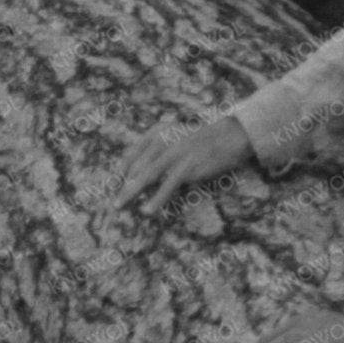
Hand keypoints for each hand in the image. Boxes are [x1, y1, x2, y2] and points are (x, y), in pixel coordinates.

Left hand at [111, 115, 253, 213]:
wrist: (230, 136)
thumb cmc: (202, 141)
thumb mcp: (176, 137)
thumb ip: (159, 151)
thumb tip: (139, 175)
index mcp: (157, 132)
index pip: (131, 154)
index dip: (120, 172)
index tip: (113, 186)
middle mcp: (162, 140)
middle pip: (135, 167)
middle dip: (122, 186)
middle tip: (113, 203)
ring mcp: (175, 153)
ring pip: (146, 176)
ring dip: (130, 193)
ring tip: (119, 206)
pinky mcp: (187, 166)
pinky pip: (168, 186)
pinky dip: (156, 199)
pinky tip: (148, 210)